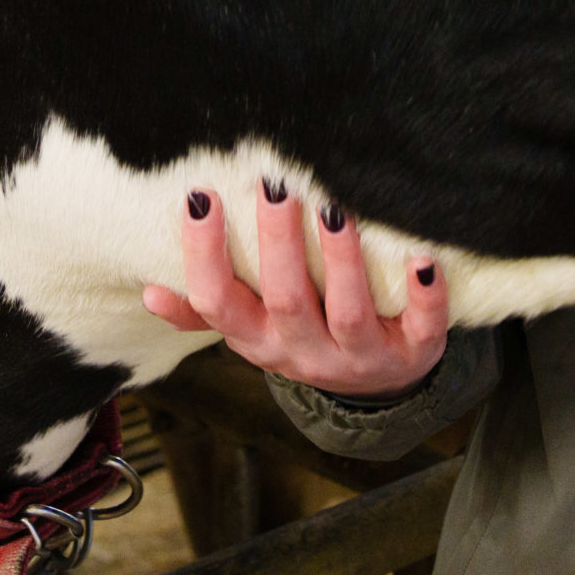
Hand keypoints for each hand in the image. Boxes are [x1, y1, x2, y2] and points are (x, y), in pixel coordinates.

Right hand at [141, 179, 449, 399]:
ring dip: (342, 262)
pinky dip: (425, 297)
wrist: (380, 385)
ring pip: (347, 314)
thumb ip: (206, 310)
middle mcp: (305, 352)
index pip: (218, 304)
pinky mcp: (414, 352)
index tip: (200, 198)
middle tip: (276, 189)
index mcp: (259, 340)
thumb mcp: (254, 330)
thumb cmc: (307, 335)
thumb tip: (150, 290)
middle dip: (279, 248)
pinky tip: (423, 261)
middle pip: (285, 303)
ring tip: (335, 210)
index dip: (204, 256)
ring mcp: (360, 356)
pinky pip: (422, 329)